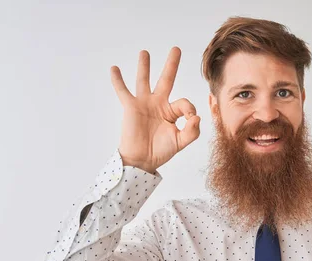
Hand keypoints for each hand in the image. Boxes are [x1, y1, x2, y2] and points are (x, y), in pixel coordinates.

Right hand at [110, 47, 200, 172]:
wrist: (141, 160)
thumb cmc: (160, 152)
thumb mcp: (180, 142)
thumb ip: (192, 131)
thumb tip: (196, 116)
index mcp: (172, 112)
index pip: (184, 102)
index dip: (190, 109)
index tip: (190, 119)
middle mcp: (159, 104)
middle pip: (167, 80)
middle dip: (172, 65)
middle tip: (176, 49)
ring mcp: (144, 103)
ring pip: (144, 80)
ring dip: (144, 66)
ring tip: (145, 52)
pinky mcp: (131, 107)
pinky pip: (123, 91)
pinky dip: (118, 80)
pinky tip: (114, 69)